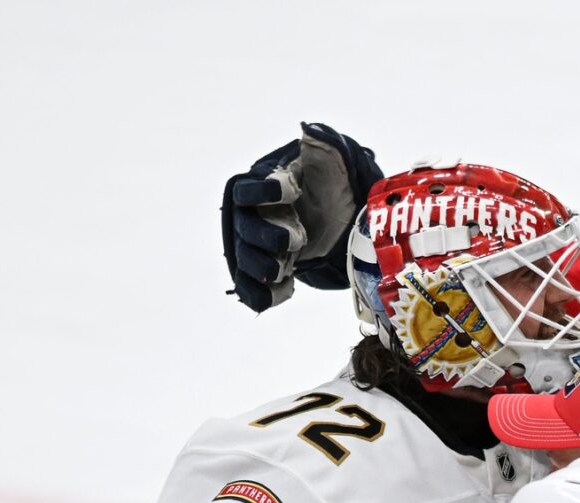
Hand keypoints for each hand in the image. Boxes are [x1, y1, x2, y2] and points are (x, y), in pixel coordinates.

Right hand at [221, 122, 381, 310]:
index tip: (291, 191)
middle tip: (295, 240)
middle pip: (247, 229)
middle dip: (268, 237)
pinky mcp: (261, 273)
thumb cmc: (325, 185)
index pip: (248, 189)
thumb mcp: (329, 160)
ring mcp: (253, 247)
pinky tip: (285, 289)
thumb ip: (321, 144)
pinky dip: (263, 295)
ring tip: (286, 268)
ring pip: (246, 261)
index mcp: (260, 187)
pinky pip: (251, 289)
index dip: (265, 191)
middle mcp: (250, 217)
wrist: (333, 218)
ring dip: (264, 267)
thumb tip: (309, 131)